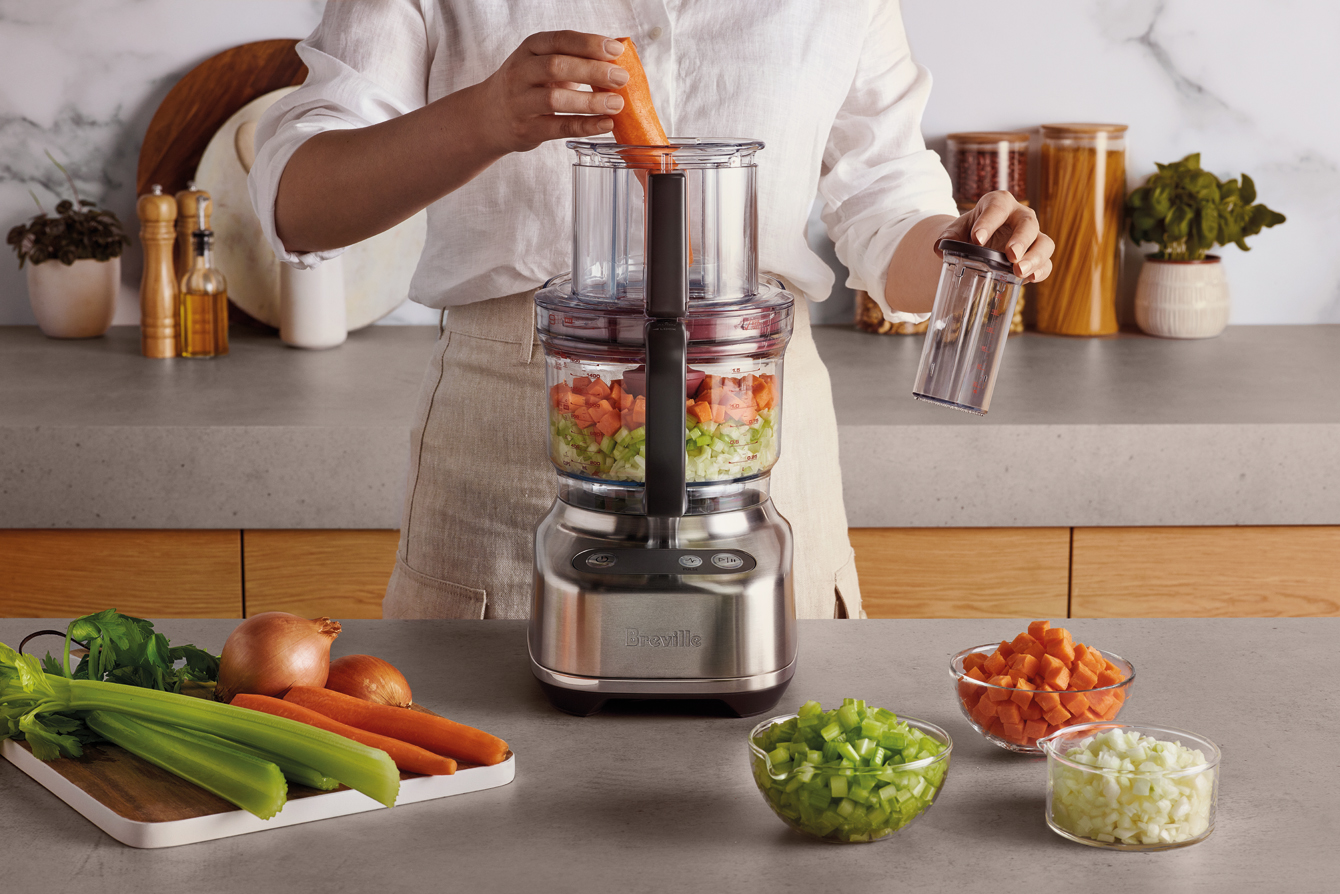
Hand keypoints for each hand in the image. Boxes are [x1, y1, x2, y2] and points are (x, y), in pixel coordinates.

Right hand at [476, 31, 629, 153]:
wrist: (489, 116)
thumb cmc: (528, 86)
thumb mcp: (544, 63)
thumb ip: (576, 56)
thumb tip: (619, 49)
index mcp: (529, 49)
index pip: (559, 40)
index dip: (589, 44)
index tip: (615, 50)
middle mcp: (520, 73)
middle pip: (556, 66)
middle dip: (593, 70)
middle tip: (621, 77)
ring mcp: (520, 102)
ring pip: (555, 99)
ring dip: (590, 101)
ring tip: (617, 103)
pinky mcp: (526, 129)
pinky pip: (558, 128)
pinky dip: (585, 126)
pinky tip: (605, 124)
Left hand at [936, 191, 1054, 283]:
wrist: (980, 243)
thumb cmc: (970, 232)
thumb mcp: (956, 231)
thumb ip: (948, 237)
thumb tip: (940, 247)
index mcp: (998, 204)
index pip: (997, 207)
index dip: (989, 222)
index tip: (977, 239)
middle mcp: (1020, 217)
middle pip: (1028, 223)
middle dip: (1020, 240)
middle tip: (1010, 255)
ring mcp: (1032, 237)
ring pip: (1044, 243)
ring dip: (1034, 257)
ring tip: (1019, 271)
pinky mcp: (1037, 256)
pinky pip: (1046, 263)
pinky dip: (1041, 270)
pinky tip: (1031, 279)